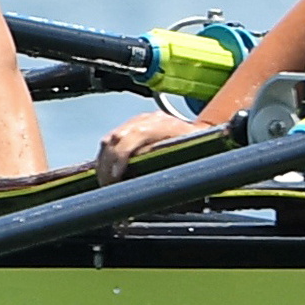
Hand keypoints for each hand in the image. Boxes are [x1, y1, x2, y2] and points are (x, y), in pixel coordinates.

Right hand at [89, 105, 220, 186]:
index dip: (122, 155)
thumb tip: (148, 182)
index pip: (136, 134)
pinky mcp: (131, 126)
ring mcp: (138, 120)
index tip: (116, 176)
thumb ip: (171, 163)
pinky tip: (106, 173)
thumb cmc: (199, 149)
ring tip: (105, 182)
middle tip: (107, 185)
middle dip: (108, 164)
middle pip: (118, 136)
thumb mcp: (191, 155)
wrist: (202, 133)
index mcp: (165, 124)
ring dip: (103, 162)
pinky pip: (110, 140)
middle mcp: (149, 119)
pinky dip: (105, 158)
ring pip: (110, 138)